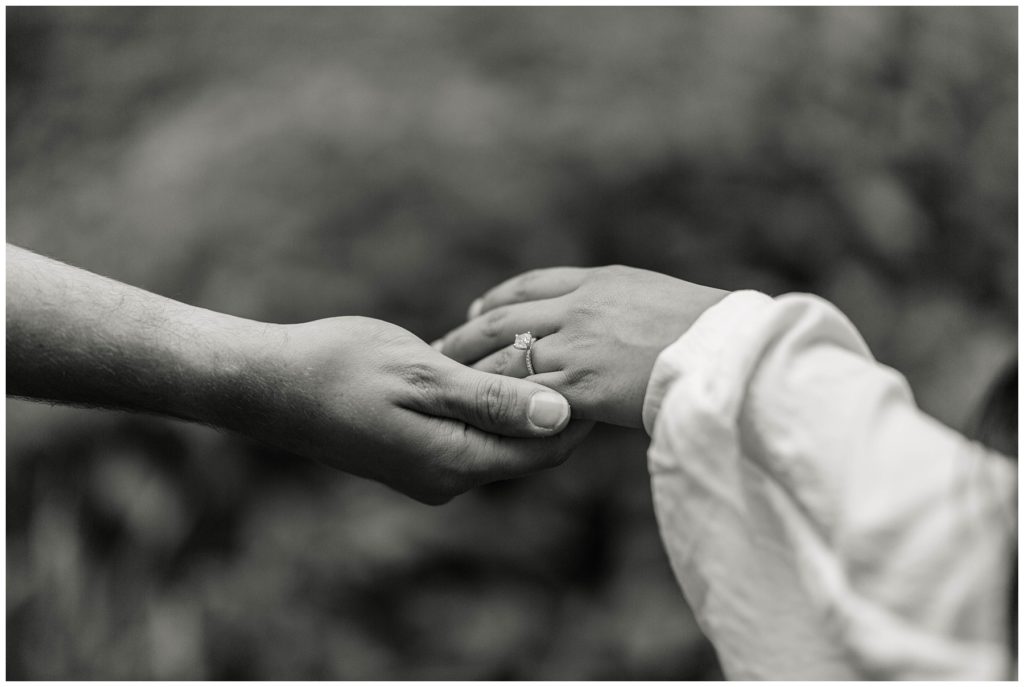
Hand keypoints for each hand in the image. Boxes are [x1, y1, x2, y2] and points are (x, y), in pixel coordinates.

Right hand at [232, 316, 592, 503]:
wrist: (269, 384)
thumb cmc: (341, 369)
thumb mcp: (425, 375)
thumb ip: (495, 398)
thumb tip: (561, 415)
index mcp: (455, 463)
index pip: (546, 448)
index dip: (577, 409)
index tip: (591, 361)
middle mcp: (448, 478)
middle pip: (526, 446)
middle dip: (548, 399)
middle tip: (555, 344)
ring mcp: (429, 470)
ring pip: (498, 436)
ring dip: (514, 394)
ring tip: (517, 346)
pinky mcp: (414, 455)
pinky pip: (469, 431)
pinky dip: (484, 399)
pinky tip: (477, 362)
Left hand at [434, 266, 727, 427]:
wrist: (729, 350)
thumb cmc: (710, 330)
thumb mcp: (657, 297)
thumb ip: (619, 305)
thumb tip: (607, 323)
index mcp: (598, 280)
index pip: (528, 285)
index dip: (495, 300)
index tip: (475, 312)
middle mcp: (578, 306)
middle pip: (503, 319)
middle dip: (466, 336)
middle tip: (440, 350)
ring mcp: (577, 345)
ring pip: (505, 357)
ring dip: (472, 373)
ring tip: (449, 387)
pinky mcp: (582, 385)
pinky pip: (527, 395)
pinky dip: (500, 405)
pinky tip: (483, 415)